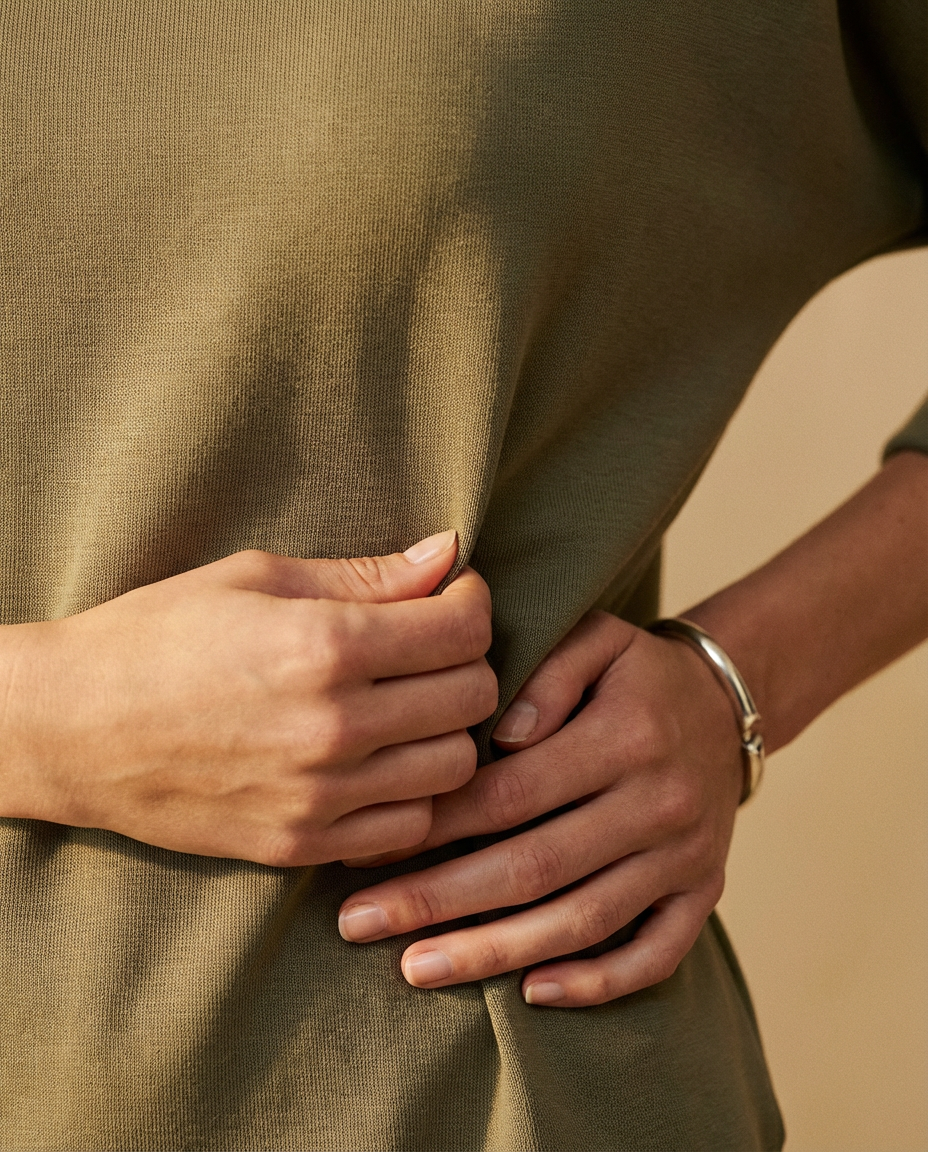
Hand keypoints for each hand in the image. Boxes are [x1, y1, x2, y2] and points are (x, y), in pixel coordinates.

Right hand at [0, 531, 497, 865]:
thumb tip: (446, 554)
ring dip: (447, 729)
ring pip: (456, 766)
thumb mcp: (255, 578)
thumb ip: (364, 574)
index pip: (463, 629)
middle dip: (466, 660)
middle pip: (474, 696)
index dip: (470, 601)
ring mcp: (320, 795)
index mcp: (323, 645)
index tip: (449, 595)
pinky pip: (410, 826)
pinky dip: (415, 792)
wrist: (70, 730)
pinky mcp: (302, 844)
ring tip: (409, 705)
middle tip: (428, 647)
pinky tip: (382, 761)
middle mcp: (334, 726)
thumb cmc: (156, 635)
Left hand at [337, 609, 742, 1005]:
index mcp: (626, 735)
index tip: (368, 846)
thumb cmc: (636, 672)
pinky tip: (531, 994)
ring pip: (583, 920)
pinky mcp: (703, 891)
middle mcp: (659, 802)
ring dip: (496, 952)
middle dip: (440, 900)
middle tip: (359, 922)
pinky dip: (597, 982)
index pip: (512, 793)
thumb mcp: (598, 638)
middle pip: (536, 867)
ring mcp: (686, 855)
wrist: (727, 705)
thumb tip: (498, 733)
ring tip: (415, 967)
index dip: (436, 824)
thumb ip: (545, 673)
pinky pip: (656, 954)